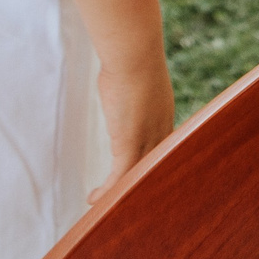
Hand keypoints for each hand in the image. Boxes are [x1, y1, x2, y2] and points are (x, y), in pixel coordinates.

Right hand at [90, 55, 175, 203]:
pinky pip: (120, 177)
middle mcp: (161, 130)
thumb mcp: (134, 77)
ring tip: (106, 206)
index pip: (163, 150)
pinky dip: (108, 191)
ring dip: (121, 193)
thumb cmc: (129, 56)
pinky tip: (94, 199)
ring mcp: (148, 138)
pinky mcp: (130, 143)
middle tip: (126, 202)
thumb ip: (130, 88)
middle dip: (141, 187)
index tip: (140, 178)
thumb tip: (119, 77)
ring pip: (137, 176)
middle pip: (155, 169)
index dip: (150, 166)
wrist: (134, 53)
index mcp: (164, 115)